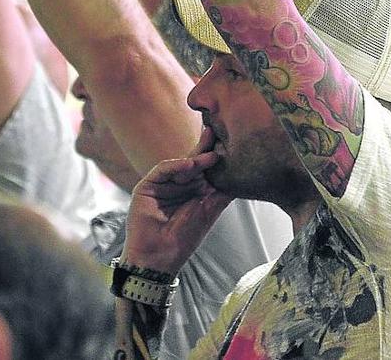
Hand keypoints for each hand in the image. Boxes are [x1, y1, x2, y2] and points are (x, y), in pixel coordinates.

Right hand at [122, 127, 231, 274]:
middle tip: (218, 133)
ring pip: (180, 164)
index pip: (205, 168)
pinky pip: (163, 170)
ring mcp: (163, 183)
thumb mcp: (209, 212)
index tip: (230, 142)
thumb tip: (243, 174)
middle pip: (193, 160)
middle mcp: (178, 183)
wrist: (159, 257)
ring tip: (211, 156)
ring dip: (195, 159)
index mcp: (193, 189)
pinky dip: (176, 166)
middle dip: (205, 147)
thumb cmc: (184, 238)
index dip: (216, 156)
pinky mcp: (148, 185)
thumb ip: (222, 193)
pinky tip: (189, 165)